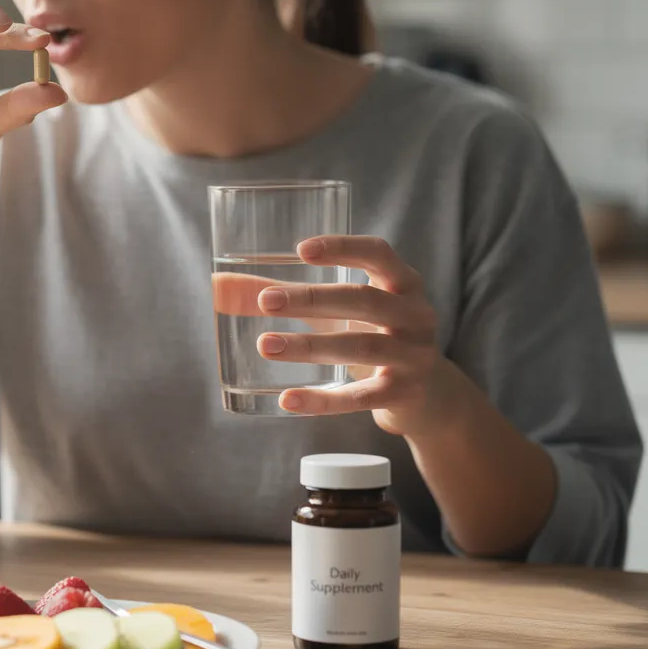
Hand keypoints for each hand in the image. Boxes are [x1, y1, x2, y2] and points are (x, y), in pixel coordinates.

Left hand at [253, 236, 446, 435]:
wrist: (427, 395)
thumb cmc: (373, 336)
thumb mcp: (340, 312)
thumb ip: (288, 295)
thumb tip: (220, 287)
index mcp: (404, 282)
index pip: (378, 253)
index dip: (342, 248)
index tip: (301, 250)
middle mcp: (416, 315)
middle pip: (363, 300)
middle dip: (312, 300)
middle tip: (266, 300)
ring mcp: (413, 356)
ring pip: (359, 348)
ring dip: (309, 346)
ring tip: (265, 344)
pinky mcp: (403, 394)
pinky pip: (359, 397)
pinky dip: (323, 400)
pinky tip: (288, 399)